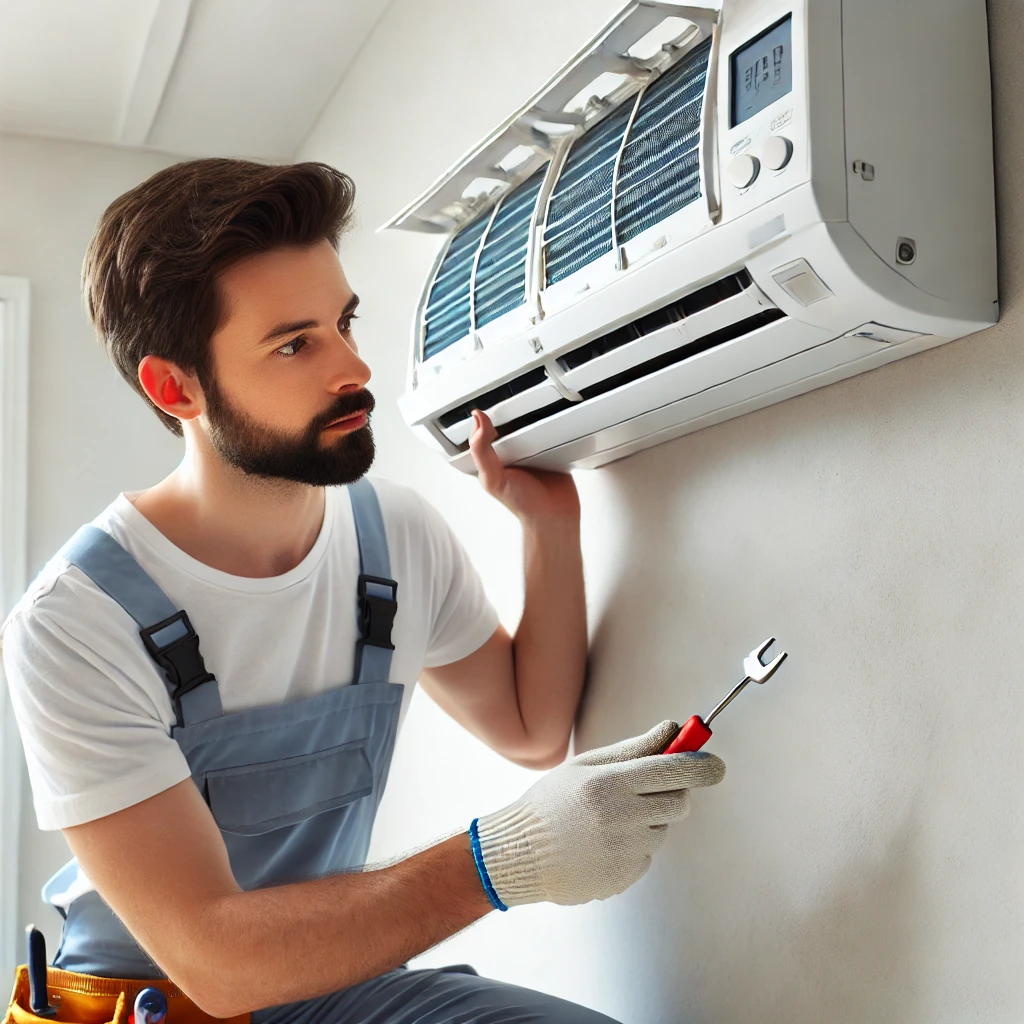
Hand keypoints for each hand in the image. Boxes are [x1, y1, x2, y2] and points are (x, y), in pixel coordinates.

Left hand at [468, 409, 579, 521]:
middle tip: (514, 399)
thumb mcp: (493, 477)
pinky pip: (550, 431)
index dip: (482, 415)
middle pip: (507, 422)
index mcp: (492, 457)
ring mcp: (531, 450)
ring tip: (533, 405)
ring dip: (532, 416)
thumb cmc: (522, 503)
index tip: (487, 400)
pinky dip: (551, 425)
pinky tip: (550, 420)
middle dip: (510, 411)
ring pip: (528, 424)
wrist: (554, 515)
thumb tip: (478, 421)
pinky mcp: (550, 449)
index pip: (482, 429)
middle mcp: (511, 452)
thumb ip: (481, 451)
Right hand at [472, 720, 725, 906]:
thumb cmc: (552, 803)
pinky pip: (648, 854)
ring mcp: (624, 851)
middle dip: (674, 792)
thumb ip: (634, 748)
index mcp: (609, 783)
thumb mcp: (586, 765)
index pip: (673, 769)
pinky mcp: (625, 876)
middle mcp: (620, 817)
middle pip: (679, 802)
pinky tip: (603, 842)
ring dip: (649, 820)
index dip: (701, 764)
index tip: (715, 763)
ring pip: (663, 829)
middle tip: (650, 788)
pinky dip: (635, 846)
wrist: (522, 854)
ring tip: (609, 819)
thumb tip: (672, 729)